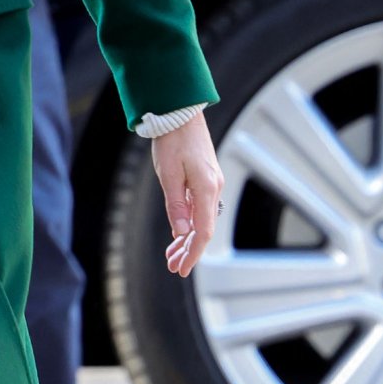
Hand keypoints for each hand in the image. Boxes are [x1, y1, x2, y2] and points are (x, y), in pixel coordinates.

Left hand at [150, 111, 223, 276]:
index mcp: (206, 189)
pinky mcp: (205, 178)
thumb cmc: (171, 140)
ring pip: (202, 220)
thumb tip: (183, 233)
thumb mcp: (169, 175)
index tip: (182, 270)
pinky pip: (200, 208)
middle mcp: (213, 188)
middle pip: (203, 229)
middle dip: (188, 251)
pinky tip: (179, 234)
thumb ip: (176, 206)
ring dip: (187, 239)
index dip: (193, 254)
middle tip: (173, 268)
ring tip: (172, 256)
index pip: (203, 231)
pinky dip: (189, 223)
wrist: (179, 113)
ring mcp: (211, 183)